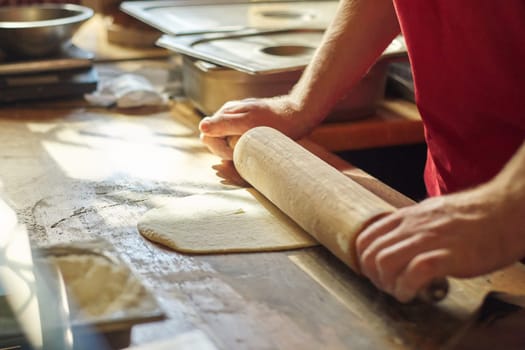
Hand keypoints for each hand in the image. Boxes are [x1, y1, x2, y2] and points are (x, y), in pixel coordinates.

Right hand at [199, 96, 315, 158]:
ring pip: (223, 139)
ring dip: (233, 148)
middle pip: (213, 138)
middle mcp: (228, 114)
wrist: (298, 113)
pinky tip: (252, 145)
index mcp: (226, 113)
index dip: (219, 149)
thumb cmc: (276, 121)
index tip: (236, 153)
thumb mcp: (249, 123)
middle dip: (225, 150)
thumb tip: (202, 127)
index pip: (207, 136)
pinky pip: (234, 137)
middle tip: (244, 153)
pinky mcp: (245, 123)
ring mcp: (236, 118)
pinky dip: (240, 145)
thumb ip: (224, 124)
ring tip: (250, 148)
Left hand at [356, 186, 524, 302]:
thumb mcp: (433, 211)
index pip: (365, 237)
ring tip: (400, 291)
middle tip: (387, 286)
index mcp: (407, 216)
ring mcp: (428, 240)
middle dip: (372, 276)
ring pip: (384, 262)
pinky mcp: (448, 256)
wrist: (507, 211)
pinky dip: (406, 288)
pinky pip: (414, 274)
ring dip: (386, 284)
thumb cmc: (475, 215)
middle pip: (370, 253)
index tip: (374, 272)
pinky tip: (412, 294)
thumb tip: (400, 238)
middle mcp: (412, 226)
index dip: (364, 260)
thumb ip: (413, 224)